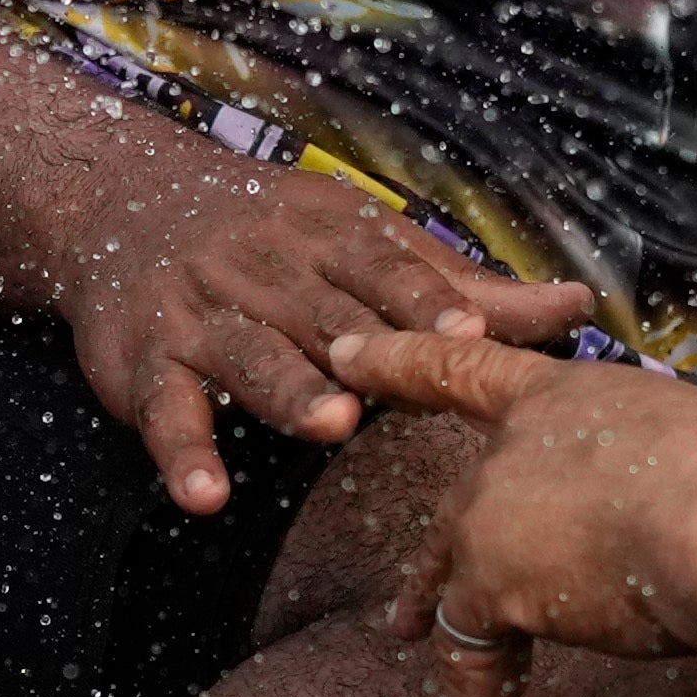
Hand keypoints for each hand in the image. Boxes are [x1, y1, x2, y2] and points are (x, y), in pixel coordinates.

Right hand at [60, 162, 599, 514]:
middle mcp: (263, 269)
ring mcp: (201, 315)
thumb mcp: (361, 241)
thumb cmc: (270, 234)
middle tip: (414, 382)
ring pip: (249, 354)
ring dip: (288, 388)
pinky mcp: (145, 365)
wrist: (119, 201)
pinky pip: (166, 413)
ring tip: (328, 424)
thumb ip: (465, 287)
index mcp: (326, 238)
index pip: (381, 267)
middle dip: (364, 345)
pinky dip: (184, 453)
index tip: (472, 333)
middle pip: (319, 310)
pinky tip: (206, 494)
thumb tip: (578, 306)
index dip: (425, 299)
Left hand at [324, 321, 696, 696]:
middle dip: (442, 566)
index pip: (469, 369)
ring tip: (465, 694)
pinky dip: (485, 696)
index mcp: (569, 397)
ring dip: (460, 637)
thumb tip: (691, 535)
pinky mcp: (490, 581)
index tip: (345, 352)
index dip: (403, 358)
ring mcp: (494, 507)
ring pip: (457, 583)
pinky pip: (471, 649)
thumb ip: (665, 486)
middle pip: (464, 508)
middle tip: (411, 613)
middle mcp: (515, 444)